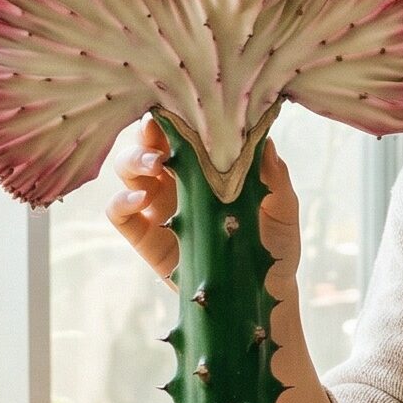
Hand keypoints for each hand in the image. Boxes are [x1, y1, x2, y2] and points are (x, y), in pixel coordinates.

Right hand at [103, 115, 318, 402]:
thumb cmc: (273, 247)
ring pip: (128, 169)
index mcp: (207, 163)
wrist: (259, 297)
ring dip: (134, 160)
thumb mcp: (284, 211)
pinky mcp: (144, 236)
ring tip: (155, 166)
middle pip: (148, 140)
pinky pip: (118, 212)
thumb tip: (266, 143)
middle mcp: (177, 178)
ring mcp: (157, 205)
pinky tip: (140, 201)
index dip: (178, 113)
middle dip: (150, 132)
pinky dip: (121, 201)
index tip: (182, 105)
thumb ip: (276, 179)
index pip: (184, 127)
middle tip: (163, 135)